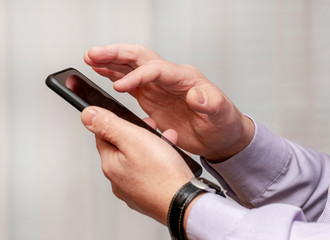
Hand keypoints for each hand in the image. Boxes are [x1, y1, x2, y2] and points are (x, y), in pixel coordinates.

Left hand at [81, 106, 193, 224]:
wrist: (185, 204)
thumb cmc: (163, 175)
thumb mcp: (134, 140)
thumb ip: (109, 125)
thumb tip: (87, 115)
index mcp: (110, 165)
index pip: (103, 135)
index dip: (117, 122)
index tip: (131, 118)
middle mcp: (118, 180)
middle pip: (123, 147)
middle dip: (139, 134)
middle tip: (153, 129)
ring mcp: (133, 190)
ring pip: (139, 159)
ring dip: (153, 147)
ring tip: (167, 143)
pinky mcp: (148, 195)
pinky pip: (150, 173)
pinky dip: (160, 163)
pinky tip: (171, 160)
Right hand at [84, 44, 253, 160]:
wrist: (220, 136)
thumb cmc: (222, 124)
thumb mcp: (221, 115)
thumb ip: (211, 103)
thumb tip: (197, 95)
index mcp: (185, 78)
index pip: (156, 69)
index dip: (137, 76)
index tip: (120, 87)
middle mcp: (170, 78)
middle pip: (140, 58)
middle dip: (116, 54)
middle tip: (93, 55)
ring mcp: (160, 87)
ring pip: (131, 67)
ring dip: (111, 62)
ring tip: (90, 59)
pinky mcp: (153, 98)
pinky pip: (131, 83)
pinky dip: (115, 77)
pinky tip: (103, 74)